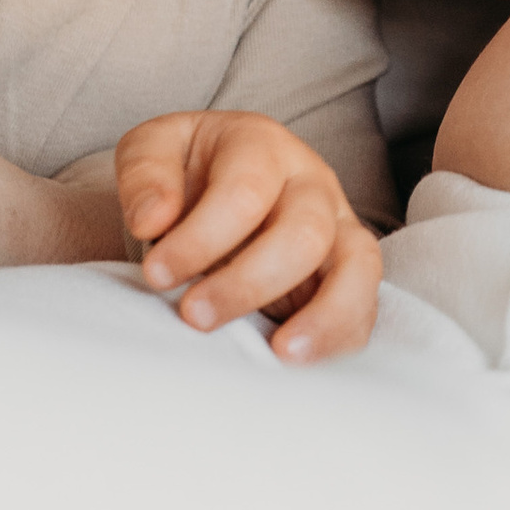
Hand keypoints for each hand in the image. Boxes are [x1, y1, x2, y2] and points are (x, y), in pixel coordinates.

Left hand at [116, 112, 381, 359]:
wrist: (209, 190)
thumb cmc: (182, 175)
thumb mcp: (149, 153)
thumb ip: (144, 176)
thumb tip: (153, 220)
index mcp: (261, 146)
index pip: (245, 192)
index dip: (201, 239)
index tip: (156, 274)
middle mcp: (311, 183)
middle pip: (305, 232)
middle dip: (248, 283)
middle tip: (194, 316)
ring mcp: (338, 228)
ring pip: (357, 266)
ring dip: (323, 314)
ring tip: (280, 353)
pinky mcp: (348, 275)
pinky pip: (366, 308)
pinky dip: (341, 338)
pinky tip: (301, 363)